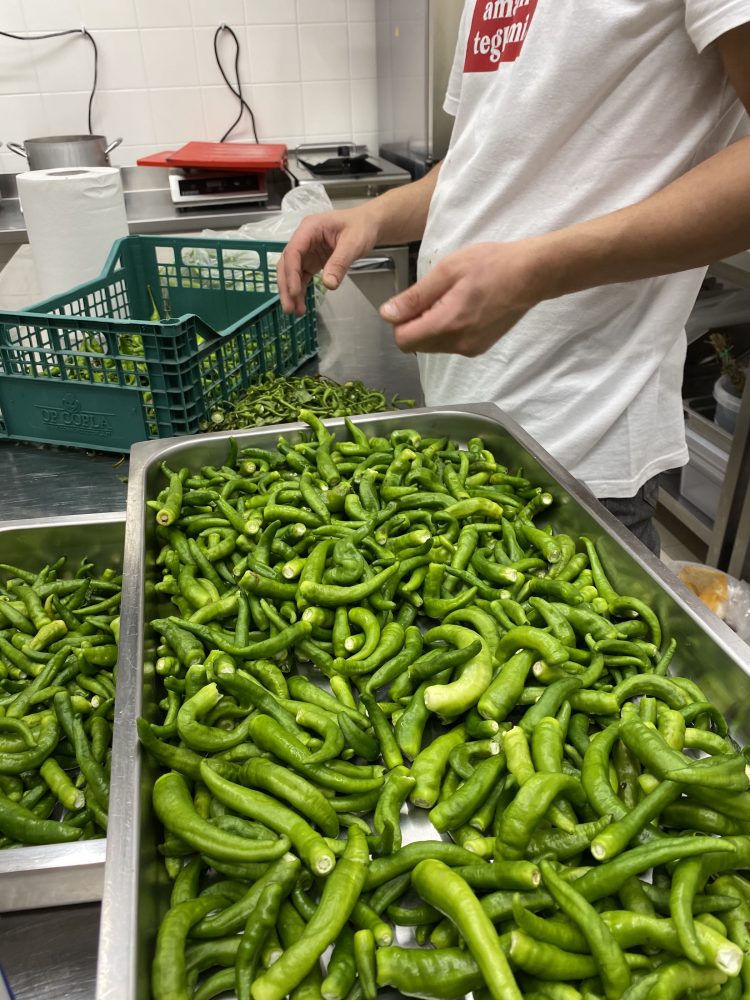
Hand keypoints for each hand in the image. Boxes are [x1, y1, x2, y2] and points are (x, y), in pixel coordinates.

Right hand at [277, 208, 378, 315]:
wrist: (368, 225)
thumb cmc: (361, 227)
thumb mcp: (353, 244)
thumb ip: (339, 263)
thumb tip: (328, 284)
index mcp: (310, 228)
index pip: (293, 252)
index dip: (291, 273)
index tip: (295, 292)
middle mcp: (304, 239)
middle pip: (287, 264)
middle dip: (286, 286)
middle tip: (289, 307)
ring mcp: (307, 251)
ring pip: (292, 273)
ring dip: (292, 292)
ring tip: (295, 311)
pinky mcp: (312, 261)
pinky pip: (302, 277)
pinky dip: (301, 290)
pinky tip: (301, 304)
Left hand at [379, 241, 543, 355]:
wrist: (532, 275)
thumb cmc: (492, 264)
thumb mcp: (447, 271)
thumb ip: (415, 297)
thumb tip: (388, 314)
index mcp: (448, 324)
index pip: (403, 340)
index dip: (400, 320)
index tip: (412, 300)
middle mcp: (458, 344)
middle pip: (416, 345)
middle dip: (415, 323)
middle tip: (434, 295)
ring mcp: (470, 349)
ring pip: (432, 346)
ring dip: (431, 326)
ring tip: (451, 299)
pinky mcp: (478, 348)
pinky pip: (449, 345)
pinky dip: (446, 330)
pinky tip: (462, 308)